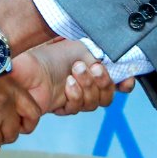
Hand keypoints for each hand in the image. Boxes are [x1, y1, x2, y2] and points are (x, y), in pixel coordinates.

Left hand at [15, 40, 133, 115]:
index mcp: (92, 69)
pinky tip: (68, 84)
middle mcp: (85, 85)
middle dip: (104, 83)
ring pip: (94, 103)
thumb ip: (102, 57)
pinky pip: (78, 108)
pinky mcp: (62, 106)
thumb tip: (123, 66)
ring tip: (74, 72)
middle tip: (94, 68)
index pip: (116, 82)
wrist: (30, 63)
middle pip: (107, 97)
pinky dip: (76, 95)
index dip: (125, 84)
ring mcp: (74, 97)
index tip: (126, 82)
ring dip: (88, 86)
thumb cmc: (52, 53)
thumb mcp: (82, 49)